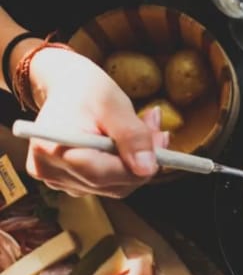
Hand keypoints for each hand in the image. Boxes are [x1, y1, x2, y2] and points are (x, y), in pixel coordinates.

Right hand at [24, 48, 166, 197]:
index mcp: (52, 150)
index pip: (102, 175)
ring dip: (137, 163)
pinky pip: (108, 184)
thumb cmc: (86, 90)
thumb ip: (132, 136)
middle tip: (158, 131)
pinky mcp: (70, 183)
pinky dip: (125, 166)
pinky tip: (129, 144)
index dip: (137, 165)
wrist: (67, 88)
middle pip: (111, 184)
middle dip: (142, 161)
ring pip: (115, 186)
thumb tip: (147, 169)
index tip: (160, 141)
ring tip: (145, 130)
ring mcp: (58, 181)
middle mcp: (50, 171)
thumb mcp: (113, 104)